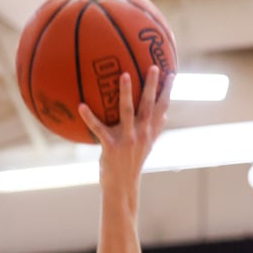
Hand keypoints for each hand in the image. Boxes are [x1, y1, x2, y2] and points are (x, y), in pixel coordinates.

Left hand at [78, 65, 171, 191]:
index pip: (162, 108)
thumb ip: (155, 130)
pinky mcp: (111, 147)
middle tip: (154, 66)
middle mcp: (142, 134)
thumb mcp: (147, 147)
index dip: (168, 91)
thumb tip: (166, 116)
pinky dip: (90, 118)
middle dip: (153, 86)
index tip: (172, 72)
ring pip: (128, 112)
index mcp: (149, 132)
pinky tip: (81, 106)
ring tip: (124, 75)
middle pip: (149, 105)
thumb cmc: (131, 164)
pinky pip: (99, 129)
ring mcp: (127, 140)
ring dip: (126, 93)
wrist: (121, 186)